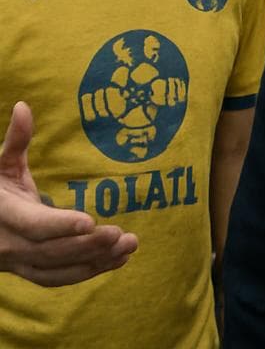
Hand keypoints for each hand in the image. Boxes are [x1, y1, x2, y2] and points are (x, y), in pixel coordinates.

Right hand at [0, 103, 136, 285]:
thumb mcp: (0, 164)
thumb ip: (15, 140)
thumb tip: (23, 107)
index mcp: (5, 213)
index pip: (34, 225)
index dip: (60, 225)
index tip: (90, 221)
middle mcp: (9, 244)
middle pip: (51, 251)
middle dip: (87, 245)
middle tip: (121, 234)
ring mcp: (18, 261)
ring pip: (57, 269)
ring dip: (95, 261)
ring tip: (130, 245)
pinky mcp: (29, 271)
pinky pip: (59, 278)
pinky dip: (88, 272)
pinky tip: (118, 260)